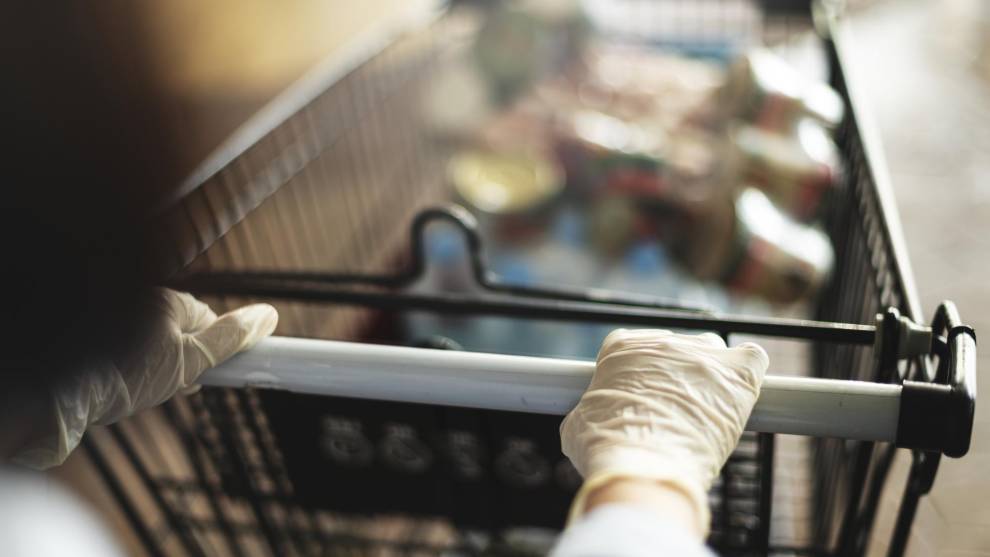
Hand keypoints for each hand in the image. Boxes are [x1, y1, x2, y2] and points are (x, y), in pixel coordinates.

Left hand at [13, 289, 277, 468]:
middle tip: (180, 384)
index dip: (215, 349)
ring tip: (147, 388)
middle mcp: (139, 301)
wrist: (59, 393)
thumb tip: (268, 316)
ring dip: (158, 365)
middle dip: (186, 358)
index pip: (208, 319)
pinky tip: (126, 386)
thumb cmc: (124, 375)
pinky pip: (127, 350)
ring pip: (153, 343)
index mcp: (167, 301)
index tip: (212, 370)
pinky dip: (132, 368)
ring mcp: (115, 320)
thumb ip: (231, 340)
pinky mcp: (97, 341)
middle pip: (180, 331)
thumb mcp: (190, 361)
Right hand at [559, 329, 766, 535]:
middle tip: (672, 412)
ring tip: (706, 412)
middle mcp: (662, 342)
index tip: (639, 398)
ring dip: (711, 376)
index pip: (634, 347)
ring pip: (713, 352)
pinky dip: (748, 374)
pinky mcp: (736, 373)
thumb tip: (590, 423)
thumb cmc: (604, 448)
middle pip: (675, 349)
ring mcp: (701, 354)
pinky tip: (740, 396)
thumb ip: (590, 411)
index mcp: (620, 348)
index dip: (638, 374)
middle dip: (675, 376)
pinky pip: (752, 358)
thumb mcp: (578, 425)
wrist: (642, 464)